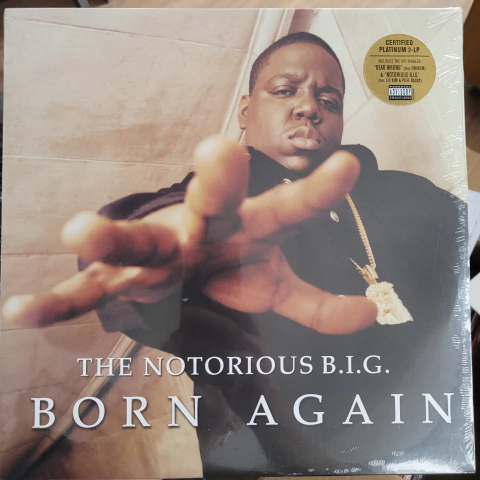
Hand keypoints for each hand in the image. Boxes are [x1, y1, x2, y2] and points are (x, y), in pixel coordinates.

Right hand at [3, 136, 376, 332]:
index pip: (288, 208)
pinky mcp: (120, 282)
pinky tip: (20, 315)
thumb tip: (372, 311)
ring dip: (111, 238)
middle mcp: (199, 230)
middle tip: (219, 149)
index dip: (318, 191)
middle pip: (209, 204)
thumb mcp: (276, 286)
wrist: (182, 271)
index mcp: (244, 227)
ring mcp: (156, 254)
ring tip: (79, 229)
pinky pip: (87, 295)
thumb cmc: (230, 265)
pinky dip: (58, 305)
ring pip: (135, 243)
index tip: (347, 166)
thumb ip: (318, 304)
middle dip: (215, 182)